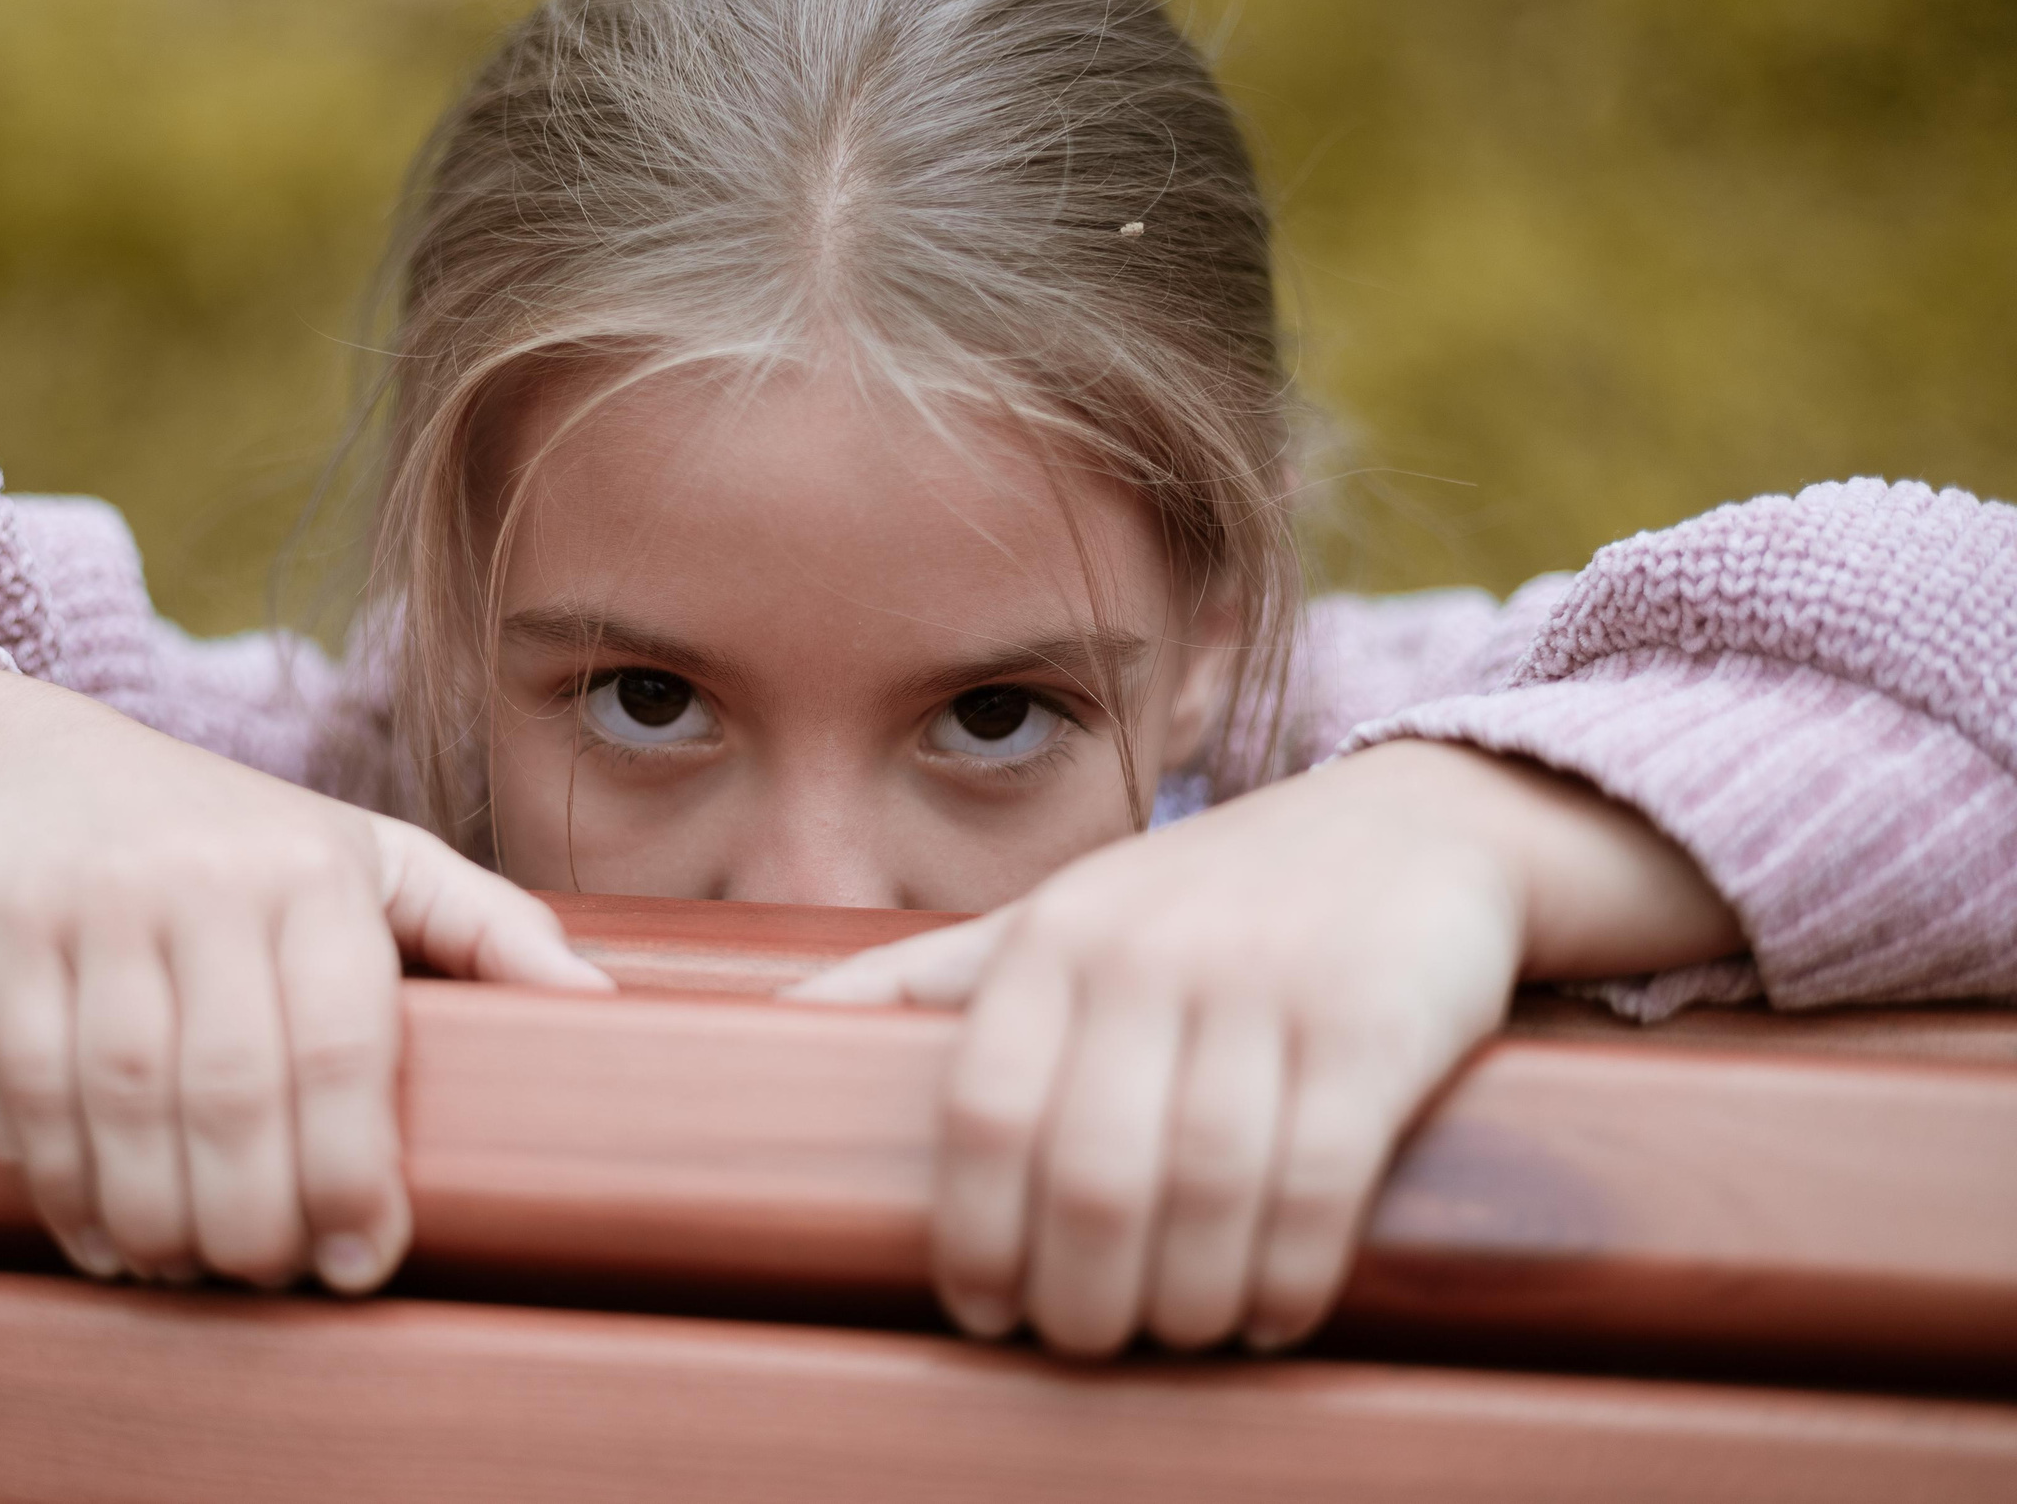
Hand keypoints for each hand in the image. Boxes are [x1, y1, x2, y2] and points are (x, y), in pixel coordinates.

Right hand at [0, 659, 612, 1292]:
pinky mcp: (2, 932)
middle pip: (238, 1087)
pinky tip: (112, 1242)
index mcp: (319, 868)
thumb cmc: (231, 837)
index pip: (345, 1039)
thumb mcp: (370, 857)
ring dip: (167, 1217)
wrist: (27, 768)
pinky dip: (74, 1188)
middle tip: (275, 1277)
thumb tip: (602, 1007)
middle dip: (260, 1214)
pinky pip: (39, 1086)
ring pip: (132, 1098)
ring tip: (197, 1272)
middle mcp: (210, 879)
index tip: (364, 1259)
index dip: (353, 1168)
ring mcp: (100, 904)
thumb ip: (487, 927)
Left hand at [787, 740, 1737, 1357]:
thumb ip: (921, 980)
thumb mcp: (1052, 916)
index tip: (983, 1309)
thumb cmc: (1200, 905)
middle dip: (1082, 1295)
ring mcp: (1265, 986)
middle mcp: (1146, 955)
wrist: (1412, 828)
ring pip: (1204, 1190)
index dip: (975, 1235)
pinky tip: (1269, 1311)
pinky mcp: (1373, 1024)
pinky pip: (1317, 1183)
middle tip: (1087, 1340)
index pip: (982, 1112)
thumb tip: (756, 1031)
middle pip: (1089, 1173)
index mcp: (1049, 940)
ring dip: (1184, 1301)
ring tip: (1176, 1333)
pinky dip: (1285, 1276)